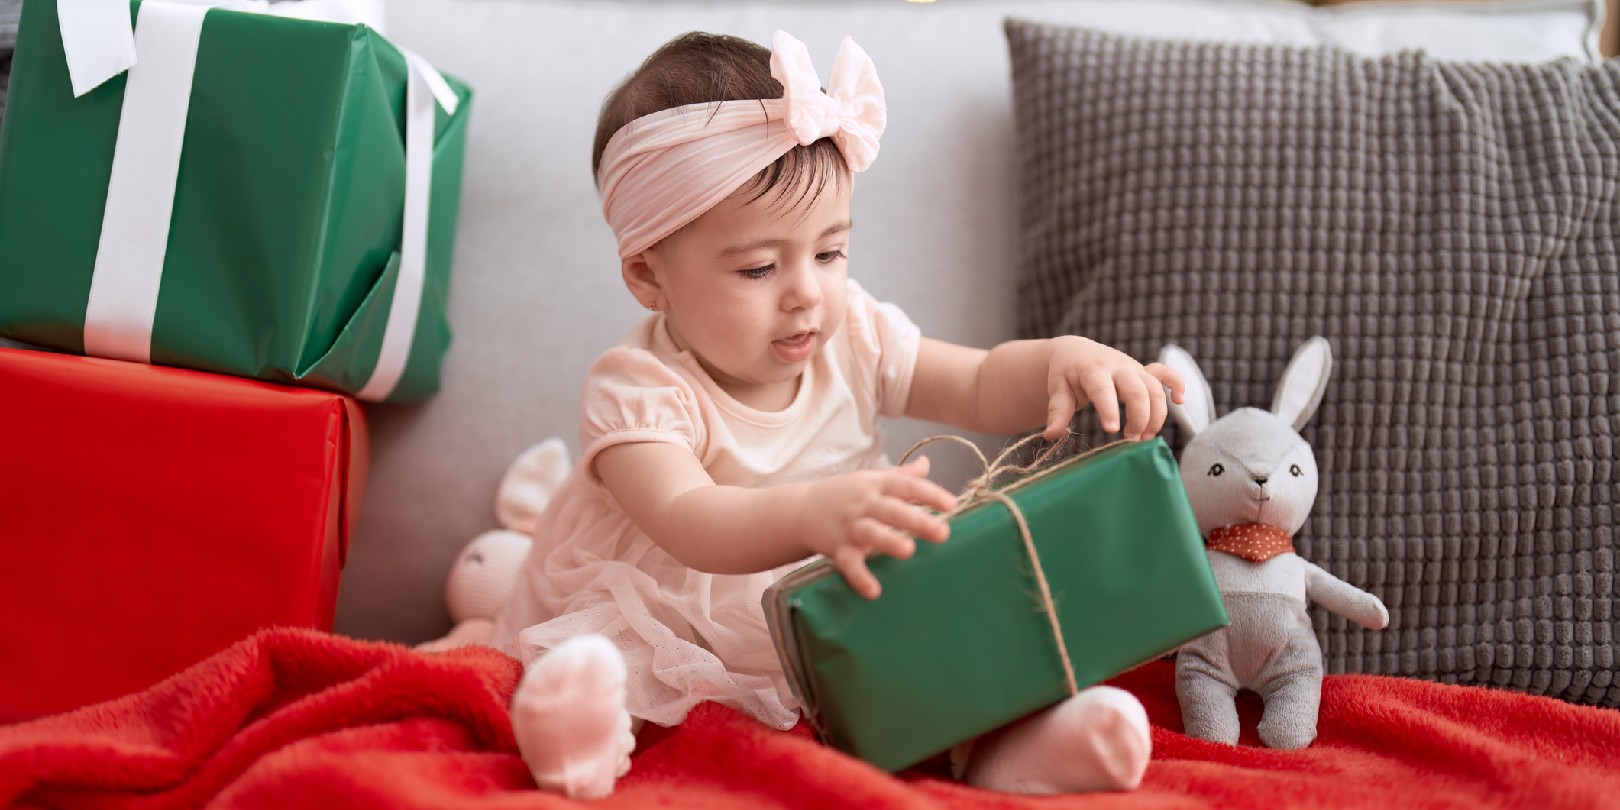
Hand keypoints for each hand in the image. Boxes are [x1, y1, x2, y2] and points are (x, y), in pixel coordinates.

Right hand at [797, 456, 956, 599]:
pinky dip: (859, 577)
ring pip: (871, 533)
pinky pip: (849, 563)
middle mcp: (864, 504)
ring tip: (908, 550)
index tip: (951, 505)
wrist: (801, 509)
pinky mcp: (837, 548)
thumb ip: (901, 475)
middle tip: (943, 532)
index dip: (929, 494)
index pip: (906, 486)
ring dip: (888, 541)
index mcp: (876, 485)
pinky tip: (874, 591)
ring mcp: (850, 526)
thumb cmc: (845, 494)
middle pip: (892, 510)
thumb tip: (927, 463)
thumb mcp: (871, 479)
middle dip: (917, 520)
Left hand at [1043, 336, 1185, 440]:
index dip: (1109, 409)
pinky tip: (1180, 401)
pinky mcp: (1144, 371)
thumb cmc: (1065, 374)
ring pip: (1155, 389)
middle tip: (1130, 440)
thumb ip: (1057, 412)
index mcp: (1093, 370)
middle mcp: (1118, 367)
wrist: (1077, 352)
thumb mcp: (1057, 389)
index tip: (1111, 431)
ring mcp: (1134, 368)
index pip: (1104, 389)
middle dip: (1139, 418)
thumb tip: (1051, 435)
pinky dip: (1177, 385)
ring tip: (1144, 438)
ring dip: (1156, 415)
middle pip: (1138, 390)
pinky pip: (1166, 374)